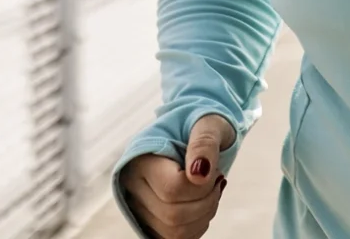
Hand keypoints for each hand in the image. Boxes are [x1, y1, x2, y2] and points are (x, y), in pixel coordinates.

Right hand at [120, 113, 234, 238]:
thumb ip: (204, 143)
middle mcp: (132, 186)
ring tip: (211, 190)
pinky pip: (177, 238)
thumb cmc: (201, 123)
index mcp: (141, 158)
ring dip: (204, 215)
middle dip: (207, 201)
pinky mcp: (150, 221)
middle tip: (217, 180)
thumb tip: (200, 174)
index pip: (172, 189)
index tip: (214, 169)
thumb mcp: (208, 123)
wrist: (192, 130)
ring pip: (174, 232)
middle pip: (173, 215)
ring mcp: (138, 206)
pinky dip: (197, 225)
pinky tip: (204, 204)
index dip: (201, 186)